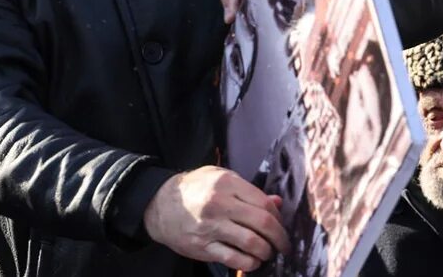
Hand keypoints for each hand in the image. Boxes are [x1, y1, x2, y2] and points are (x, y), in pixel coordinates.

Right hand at [144, 167, 287, 272]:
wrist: (159, 205)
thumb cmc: (194, 190)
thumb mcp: (219, 179)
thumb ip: (248, 190)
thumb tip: (277, 202)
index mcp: (226, 184)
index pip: (264, 204)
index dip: (278, 218)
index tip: (280, 225)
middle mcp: (218, 204)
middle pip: (263, 224)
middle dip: (279, 238)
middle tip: (282, 245)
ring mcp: (210, 227)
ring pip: (252, 244)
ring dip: (266, 252)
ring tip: (267, 252)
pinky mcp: (202, 246)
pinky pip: (235, 259)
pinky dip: (250, 263)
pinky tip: (252, 261)